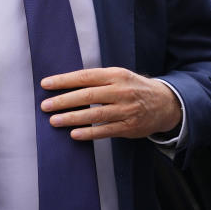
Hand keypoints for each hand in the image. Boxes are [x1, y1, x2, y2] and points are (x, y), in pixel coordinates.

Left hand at [40, 68, 181, 139]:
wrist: (164, 103)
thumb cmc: (133, 87)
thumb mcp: (118, 76)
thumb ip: (97, 79)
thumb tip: (65, 84)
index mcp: (115, 75)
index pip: (85, 76)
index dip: (64, 80)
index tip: (46, 84)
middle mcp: (120, 91)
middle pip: (88, 95)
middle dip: (64, 101)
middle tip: (46, 106)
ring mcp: (126, 110)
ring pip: (95, 115)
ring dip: (72, 118)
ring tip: (55, 121)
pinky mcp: (129, 127)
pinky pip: (105, 130)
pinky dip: (89, 133)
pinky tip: (74, 134)